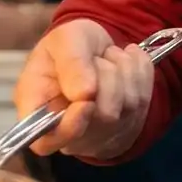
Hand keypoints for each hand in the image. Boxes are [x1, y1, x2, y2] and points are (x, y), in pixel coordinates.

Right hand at [12, 19, 154, 158]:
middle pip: (101, 120)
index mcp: (36, 110)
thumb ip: (70, 62)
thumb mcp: (64, 39)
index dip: (69, 127)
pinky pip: (145, 102)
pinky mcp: (126, 129)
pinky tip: (127, 63)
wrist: (94, 46)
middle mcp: (66, 131)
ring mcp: (98, 135)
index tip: (87, 100)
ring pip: (128, 109)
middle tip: (98, 58)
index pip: (45, 142)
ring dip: (125, 72)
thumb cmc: (70, 44)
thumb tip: (83, 94)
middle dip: (107, 78)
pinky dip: (141, 73)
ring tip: (110, 58)